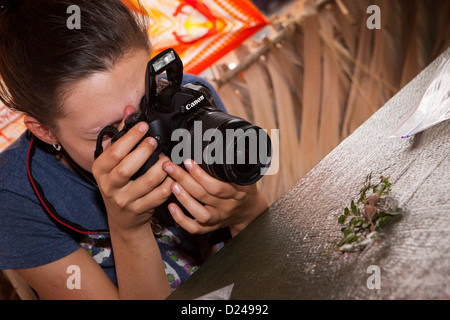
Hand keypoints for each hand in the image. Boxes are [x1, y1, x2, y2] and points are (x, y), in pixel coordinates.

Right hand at [92, 122, 172, 236]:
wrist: (123, 219)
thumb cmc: (119, 184)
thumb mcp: (113, 162)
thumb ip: (122, 135)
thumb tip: (130, 110)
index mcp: (100, 171)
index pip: (114, 153)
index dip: (130, 137)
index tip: (143, 126)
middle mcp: (109, 186)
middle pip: (127, 168)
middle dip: (144, 151)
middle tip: (155, 141)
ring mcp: (124, 200)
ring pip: (147, 182)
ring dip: (161, 168)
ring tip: (166, 159)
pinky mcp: (140, 210)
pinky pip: (159, 195)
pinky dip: (169, 184)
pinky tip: (173, 175)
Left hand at [162, 159, 268, 236]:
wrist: (250, 211)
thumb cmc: (244, 187)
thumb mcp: (246, 171)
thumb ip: (239, 151)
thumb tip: (240, 120)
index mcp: (238, 191)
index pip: (219, 185)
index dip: (202, 175)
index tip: (188, 161)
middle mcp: (228, 205)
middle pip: (205, 195)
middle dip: (185, 179)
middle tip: (169, 167)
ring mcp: (219, 218)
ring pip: (200, 213)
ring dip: (184, 198)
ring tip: (172, 185)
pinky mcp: (211, 227)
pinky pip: (195, 228)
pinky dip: (182, 219)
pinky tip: (172, 207)